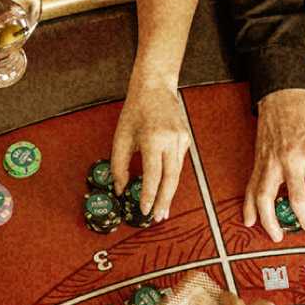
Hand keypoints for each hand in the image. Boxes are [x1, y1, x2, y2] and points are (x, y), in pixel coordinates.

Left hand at [111, 77, 189, 220]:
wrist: (156, 87)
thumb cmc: (136, 109)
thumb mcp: (121, 137)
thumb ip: (119, 165)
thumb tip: (120, 188)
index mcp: (154, 139)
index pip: (153, 175)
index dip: (149, 195)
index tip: (144, 210)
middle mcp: (172, 141)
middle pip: (170, 179)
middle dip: (164, 201)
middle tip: (158, 217)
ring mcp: (182, 140)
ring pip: (177, 174)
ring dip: (169, 193)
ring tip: (161, 210)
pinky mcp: (186, 140)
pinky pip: (179, 164)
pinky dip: (171, 178)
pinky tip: (165, 189)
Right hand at [246, 88, 304, 243]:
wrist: (284, 97)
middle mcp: (291, 159)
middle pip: (298, 199)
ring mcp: (272, 162)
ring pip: (266, 197)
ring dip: (271, 221)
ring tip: (277, 236)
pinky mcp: (259, 162)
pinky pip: (251, 187)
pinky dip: (248, 206)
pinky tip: (250, 221)